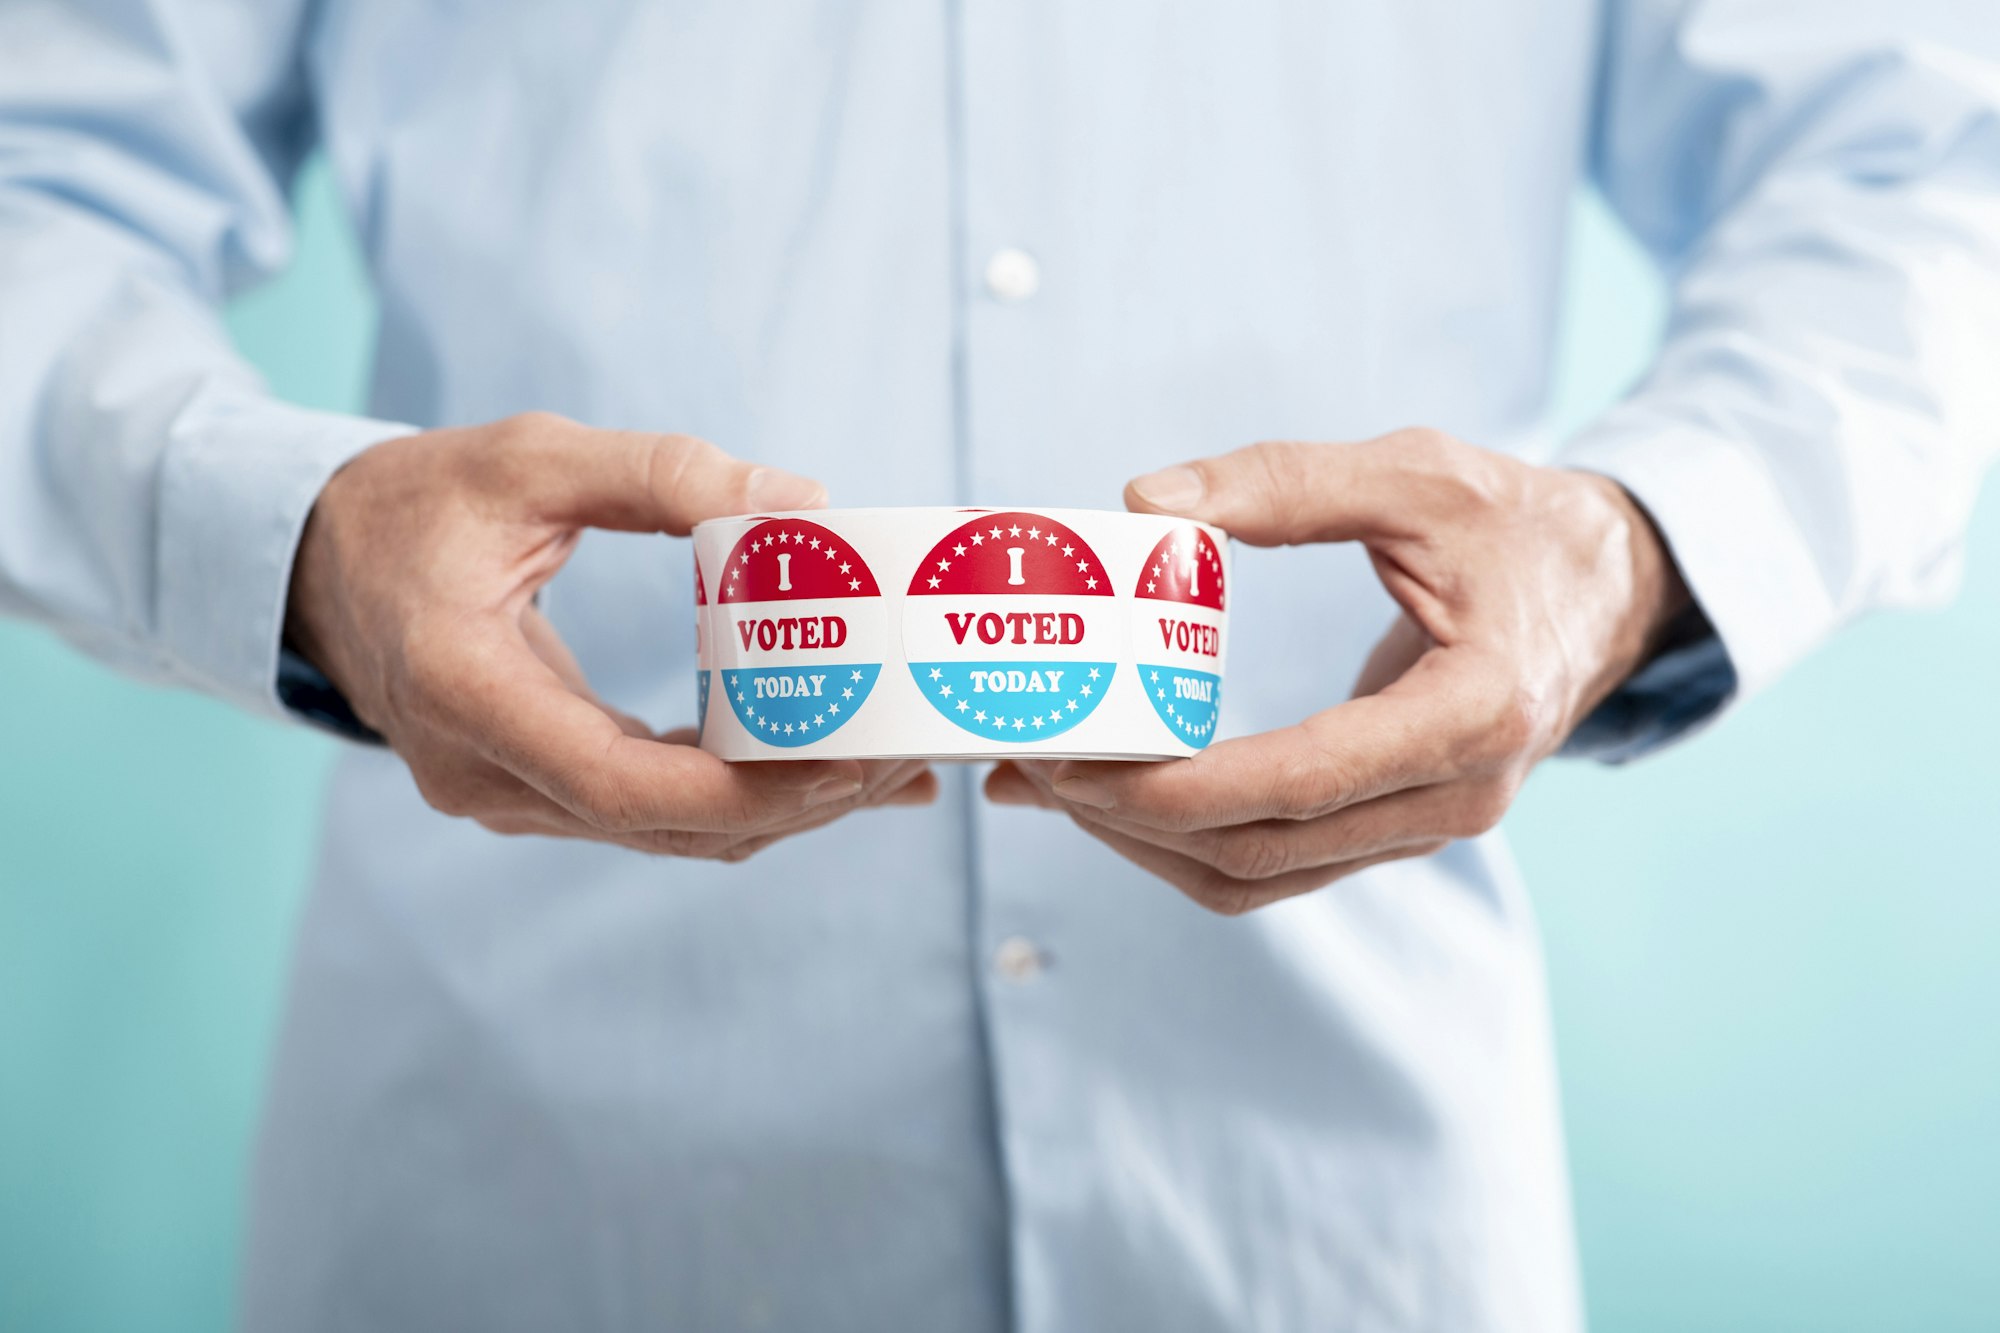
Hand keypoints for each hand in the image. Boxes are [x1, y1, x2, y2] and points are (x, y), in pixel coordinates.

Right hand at [287, 412, 934, 858]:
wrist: (316, 563)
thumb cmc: (415, 501)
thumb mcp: (531, 458)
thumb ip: (665, 473)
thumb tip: (806, 501)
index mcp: (463, 691)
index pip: (618, 784)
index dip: (744, 789)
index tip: (847, 760)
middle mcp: (481, 772)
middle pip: (663, 825)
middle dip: (795, 802)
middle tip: (901, 754)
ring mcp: (504, 795)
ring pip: (666, 834)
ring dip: (779, 808)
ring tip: (885, 761)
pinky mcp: (532, 790)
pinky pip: (649, 813)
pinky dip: (736, 796)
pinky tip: (817, 764)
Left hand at [986, 428, 1689, 912]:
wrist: (1614, 591)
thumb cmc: (1519, 524)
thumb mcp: (1416, 473)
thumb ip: (1285, 483)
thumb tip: (1143, 502)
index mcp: (1473, 713)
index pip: (1300, 784)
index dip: (1176, 788)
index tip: (1073, 760)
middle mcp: (1455, 796)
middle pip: (1262, 852)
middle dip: (1131, 821)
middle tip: (1031, 764)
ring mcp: (1427, 825)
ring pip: (1260, 877)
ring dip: (1146, 844)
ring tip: (1045, 786)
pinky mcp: (1395, 825)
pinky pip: (1276, 861)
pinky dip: (1187, 839)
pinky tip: (1113, 796)